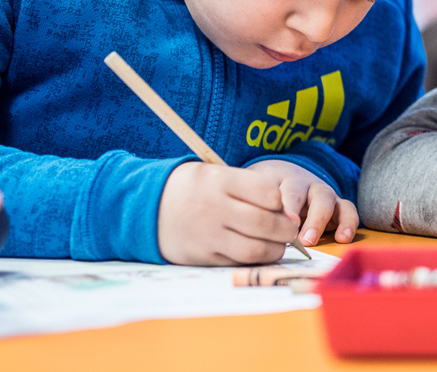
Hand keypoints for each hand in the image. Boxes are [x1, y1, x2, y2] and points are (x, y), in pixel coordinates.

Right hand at [158, 162, 300, 264]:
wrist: (146, 208)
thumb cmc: (192, 188)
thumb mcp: (215, 174)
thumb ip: (248, 187)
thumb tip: (285, 211)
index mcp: (219, 182)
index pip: (267, 192)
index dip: (281, 201)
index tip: (282, 205)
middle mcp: (214, 208)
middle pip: (266, 223)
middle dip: (287, 229)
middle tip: (291, 229)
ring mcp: (208, 235)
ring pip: (256, 249)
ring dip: (276, 248)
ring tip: (278, 243)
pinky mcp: (203, 257)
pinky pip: (239, 262)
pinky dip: (256, 259)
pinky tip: (259, 252)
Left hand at [249, 159, 358, 246]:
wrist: (280, 177)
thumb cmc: (262, 194)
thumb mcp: (252, 195)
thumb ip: (251, 208)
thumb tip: (246, 230)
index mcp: (278, 178)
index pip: (279, 190)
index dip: (285, 206)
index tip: (282, 222)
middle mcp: (301, 183)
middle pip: (302, 193)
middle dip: (299, 214)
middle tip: (299, 238)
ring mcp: (321, 192)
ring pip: (326, 198)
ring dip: (321, 220)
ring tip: (313, 240)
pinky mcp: (337, 204)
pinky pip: (348, 209)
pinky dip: (348, 222)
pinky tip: (343, 238)